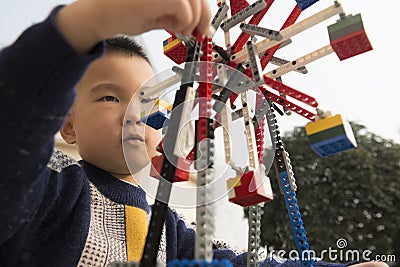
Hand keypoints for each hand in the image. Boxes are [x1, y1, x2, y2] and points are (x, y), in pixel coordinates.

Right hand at [56, 0, 210, 52]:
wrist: (100, 16)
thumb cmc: (126, 14)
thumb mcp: (160, 14)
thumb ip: (180, 15)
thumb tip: (201, 25)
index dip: (204, 9)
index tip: (204, 25)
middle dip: (203, 17)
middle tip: (199, 33)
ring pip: (195, 4)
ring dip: (191, 22)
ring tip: (178, 31)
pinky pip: (185, 10)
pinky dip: (183, 24)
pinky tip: (173, 29)